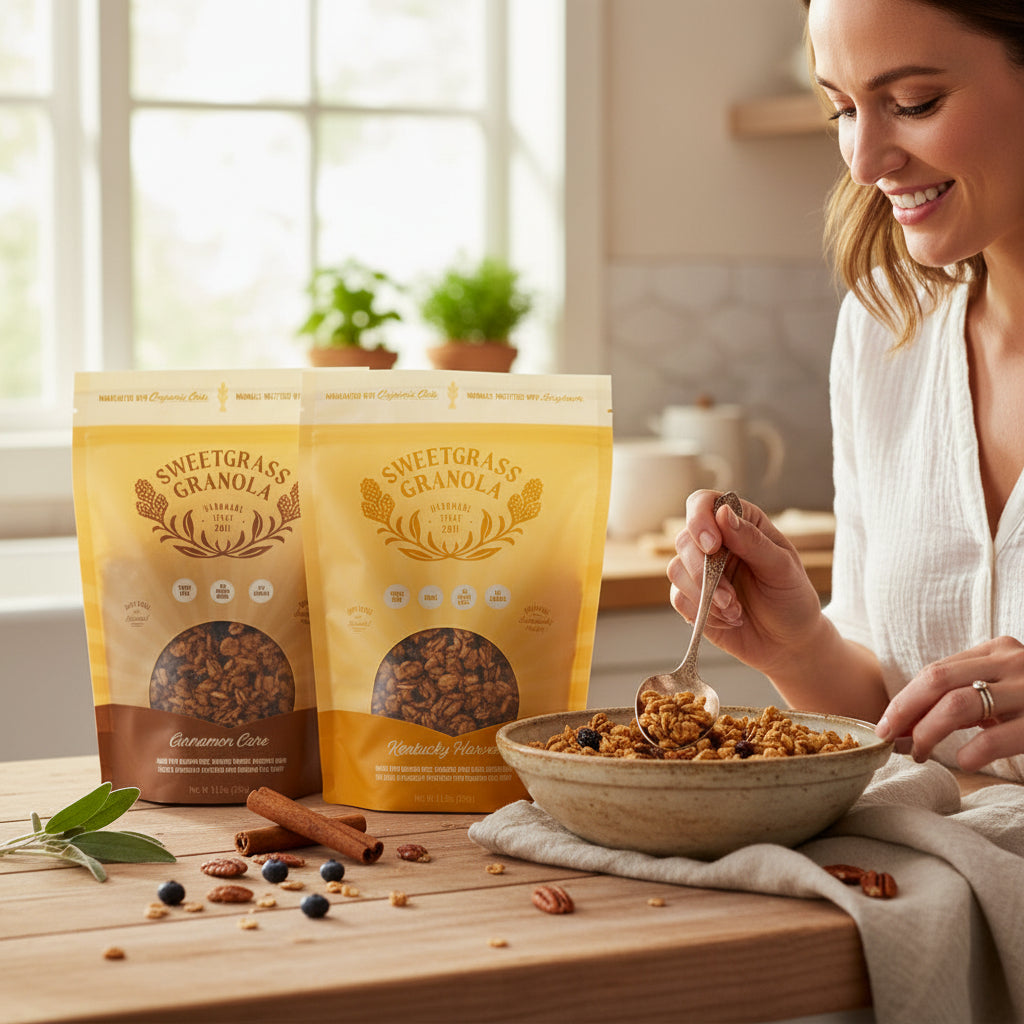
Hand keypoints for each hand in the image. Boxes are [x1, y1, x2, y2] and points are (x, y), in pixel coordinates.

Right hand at [666, 490, 821, 675]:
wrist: (788, 644)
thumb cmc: (792, 600)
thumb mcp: (782, 569)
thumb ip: (752, 541)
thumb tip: (722, 514)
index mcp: (740, 523)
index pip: (704, 503)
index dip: (699, 519)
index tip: (712, 545)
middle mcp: (716, 543)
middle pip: (684, 540)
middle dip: (703, 572)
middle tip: (730, 598)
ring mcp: (700, 570)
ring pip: (676, 570)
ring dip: (705, 596)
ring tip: (735, 612)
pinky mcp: (691, 597)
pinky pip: (678, 598)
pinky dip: (702, 613)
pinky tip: (728, 620)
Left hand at [876, 636, 1023, 771]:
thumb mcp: (1009, 688)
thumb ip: (970, 695)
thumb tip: (908, 727)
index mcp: (998, 650)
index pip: (935, 672)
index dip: (904, 700)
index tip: (884, 726)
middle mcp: (1012, 660)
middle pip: (937, 680)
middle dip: (905, 712)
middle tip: (889, 740)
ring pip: (959, 703)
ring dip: (928, 732)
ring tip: (918, 754)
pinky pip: (1000, 733)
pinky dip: (973, 749)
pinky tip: (963, 761)